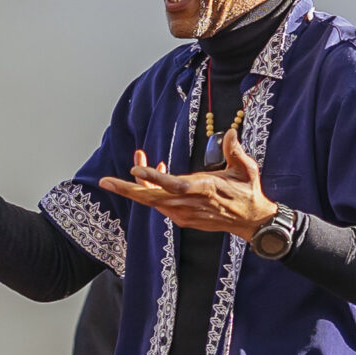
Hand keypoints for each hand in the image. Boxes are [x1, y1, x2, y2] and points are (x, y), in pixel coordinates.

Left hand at [96, 144, 279, 237]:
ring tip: (137, 157)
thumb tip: (231, 133)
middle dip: (127, 189)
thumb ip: (236, 152)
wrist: (250, 221)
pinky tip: (154, 172)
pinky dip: (152, 188)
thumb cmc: (248, 191)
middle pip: (152, 198)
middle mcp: (190, 204)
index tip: (135, 169)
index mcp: (204, 190)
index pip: (174, 185)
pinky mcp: (183, 218)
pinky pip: (160, 203)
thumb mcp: (247, 170)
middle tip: (105, 181)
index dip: (153, 178)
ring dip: (139, 182)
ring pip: (153, 199)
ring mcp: (184, 214)